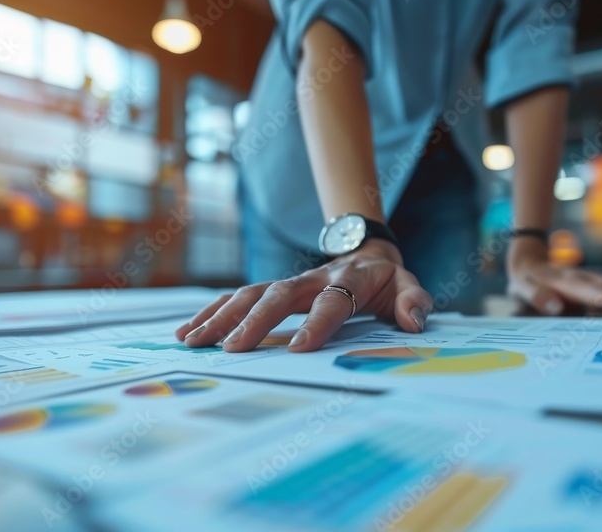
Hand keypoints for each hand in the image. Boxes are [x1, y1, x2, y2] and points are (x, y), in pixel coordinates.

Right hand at [174, 240, 432, 352]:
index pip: (332, 302)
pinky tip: (188, 332)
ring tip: (195, 342)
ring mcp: (289, 282)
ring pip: (250, 294)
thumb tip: (413, 321)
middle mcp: (313, 278)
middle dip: (255, 321)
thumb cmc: (385, 280)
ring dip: (221, 316)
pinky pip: (237, 298)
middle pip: (279, 295)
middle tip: (232, 349)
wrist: (364, 252)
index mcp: (349, 281)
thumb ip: (412, 301)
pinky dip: (212, 313)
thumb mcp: (407, 286)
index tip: (298, 348)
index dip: (316, 323)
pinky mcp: (271, 288)